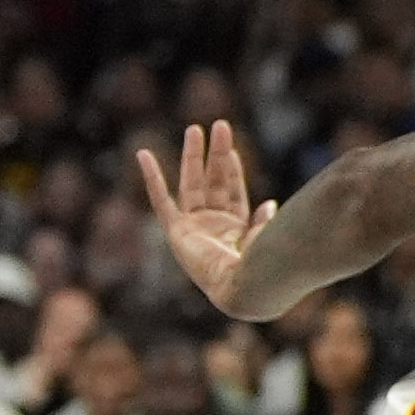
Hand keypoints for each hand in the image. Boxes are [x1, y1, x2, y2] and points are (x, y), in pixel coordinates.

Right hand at [135, 123, 286, 319]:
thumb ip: (263, 222)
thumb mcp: (265, 238)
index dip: (233, 169)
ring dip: (193, 156)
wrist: (243, 289)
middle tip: (219, 125)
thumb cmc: (261, 267)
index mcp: (235, 229)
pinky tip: (144, 155)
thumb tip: (270, 204)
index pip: (233, 191)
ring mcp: (194, 228)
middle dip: (215, 154)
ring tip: (195, 128)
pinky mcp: (176, 232)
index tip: (232, 149)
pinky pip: (160, 199)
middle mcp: (213, 226)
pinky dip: (151, 177)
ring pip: (192, 183)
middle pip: (213, 181)